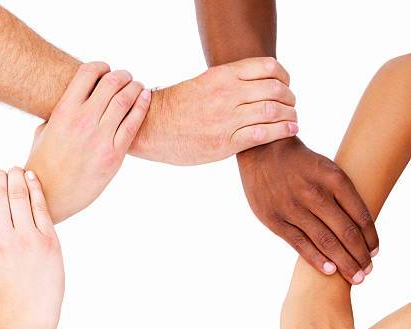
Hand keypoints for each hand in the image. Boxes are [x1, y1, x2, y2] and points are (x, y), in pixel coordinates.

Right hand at [0, 169, 63, 328]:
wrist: (30, 311)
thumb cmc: (9, 284)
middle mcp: (3, 239)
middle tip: (1, 171)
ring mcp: (27, 239)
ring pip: (19, 194)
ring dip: (16, 176)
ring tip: (16, 170)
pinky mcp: (49, 240)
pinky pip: (41, 205)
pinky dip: (35, 186)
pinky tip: (32, 177)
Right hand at [26, 61, 150, 222]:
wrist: (50, 196)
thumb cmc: (43, 165)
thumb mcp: (44, 131)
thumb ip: (60, 113)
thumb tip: (72, 101)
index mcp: (63, 112)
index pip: (87, 74)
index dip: (100, 66)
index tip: (106, 69)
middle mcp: (83, 121)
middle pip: (110, 83)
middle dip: (121, 75)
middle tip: (126, 76)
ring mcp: (100, 139)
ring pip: (124, 101)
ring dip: (134, 87)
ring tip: (138, 85)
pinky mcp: (114, 155)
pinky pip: (132, 125)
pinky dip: (141, 107)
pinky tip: (145, 98)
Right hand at [132, 57, 297, 164]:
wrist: (153, 127)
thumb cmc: (178, 108)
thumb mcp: (205, 84)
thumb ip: (230, 84)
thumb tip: (254, 86)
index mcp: (223, 76)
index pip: (267, 67)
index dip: (284, 76)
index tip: (286, 84)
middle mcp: (227, 94)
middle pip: (275, 89)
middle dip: (289, 97)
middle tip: (291, 105)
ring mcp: (227, 119)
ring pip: (273, 111)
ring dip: (290, 115)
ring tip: (293, 119)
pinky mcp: (225, 142)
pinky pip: (262, 134)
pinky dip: (282, 131)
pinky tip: (291, 130)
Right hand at [238, 137, 378, 282]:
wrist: (262, 152)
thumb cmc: (300, 164)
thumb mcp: (326, 168)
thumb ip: (342, 195)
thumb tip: (360, 228)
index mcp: (334, 178)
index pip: (360, 216)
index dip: (370, 239)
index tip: (374, 252)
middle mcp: (315, 193)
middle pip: (346, 233)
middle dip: (360, 256)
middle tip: (367, 272)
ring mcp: (294, 208)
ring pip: (325, 242)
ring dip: (343, 263)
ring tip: (355, 277)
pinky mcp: (275, 220)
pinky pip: (300, 244)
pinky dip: (317, 259)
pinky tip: (330, 271)